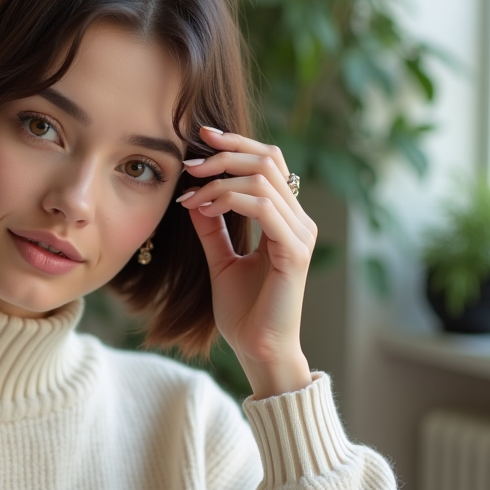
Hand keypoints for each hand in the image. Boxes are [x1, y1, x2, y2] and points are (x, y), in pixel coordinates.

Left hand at [175, 126, 316, 398]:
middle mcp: (299, 222)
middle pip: (268, 160)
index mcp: (287, 220)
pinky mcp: (294, 252)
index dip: (237, 144)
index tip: (201, 138)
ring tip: (190, 196)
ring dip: (219, 180)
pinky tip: (203, 208)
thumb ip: (212, 227)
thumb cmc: (243, 311)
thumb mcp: (220, 259)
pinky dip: (227, 200)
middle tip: (189, 165)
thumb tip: (195, 193)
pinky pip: (262, 207)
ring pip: (261, 179)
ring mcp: (299, 235)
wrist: (257, 350)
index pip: (270, 161)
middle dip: (224, 155)